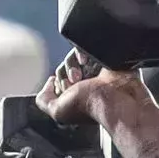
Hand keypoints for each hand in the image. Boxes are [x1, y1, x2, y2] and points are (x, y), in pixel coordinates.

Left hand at [36, 48, 158, 127]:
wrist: (115, 97)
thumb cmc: (89, 106)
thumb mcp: (57, 111)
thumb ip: (43, 100)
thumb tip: (49, 83)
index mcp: (78, 96)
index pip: (60, 80)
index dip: (59, 83)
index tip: (67, 91)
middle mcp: (88, 82)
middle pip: (65, 67)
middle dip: (65, 75)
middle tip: (75, 83)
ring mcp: (96, 68)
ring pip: (73, 56)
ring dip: (71, 65)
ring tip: (81, 75)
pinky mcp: (103, 55)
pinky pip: (84, 45)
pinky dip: (80, 52)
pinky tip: (85, 61)